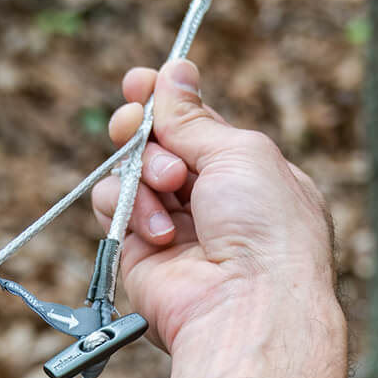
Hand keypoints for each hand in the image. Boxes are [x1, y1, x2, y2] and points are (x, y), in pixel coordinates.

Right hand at [92, 59, 339, 355]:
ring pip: (132, 172)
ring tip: (168, 186)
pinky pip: (112, 207)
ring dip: (143, 170)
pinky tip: (156, 229)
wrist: (246, 305)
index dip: (168, 100)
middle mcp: (212, 201)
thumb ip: (194, 118)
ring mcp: (174, 227)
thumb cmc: (265, 229)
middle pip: (159, 145)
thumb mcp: (240, 151)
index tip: (141, 81)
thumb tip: (174, 72)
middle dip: (144, 128)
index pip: (199, 126)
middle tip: (134, 121)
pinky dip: (126, 205)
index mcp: (249, 174)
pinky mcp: (139, 252)